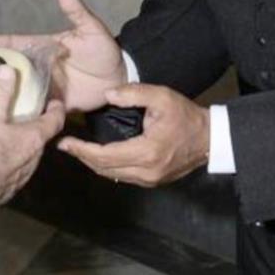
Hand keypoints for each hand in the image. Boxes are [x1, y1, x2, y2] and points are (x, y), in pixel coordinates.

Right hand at [0, 0, 125, 111]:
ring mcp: (44, 87)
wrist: (120, 79)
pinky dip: (20, 114)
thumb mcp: (91, 29)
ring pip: (18, 90)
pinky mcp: (52, 105)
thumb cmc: (104, 51)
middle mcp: (39, 67)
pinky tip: (3, 122)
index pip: (14, 44)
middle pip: (10, 69)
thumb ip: (76, 12)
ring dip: (1, 95)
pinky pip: (33, 109)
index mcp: (43, 48)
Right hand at [0, 65, 65, 207]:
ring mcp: (18, 180)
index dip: (56, 109)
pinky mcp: (3, 193)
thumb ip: (0, 92)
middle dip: (33, 127)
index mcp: (34, 140)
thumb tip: (8, 69)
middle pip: (39, 140)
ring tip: (3, 134)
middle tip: (22, 113)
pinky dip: (4, 163)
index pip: (54, 122)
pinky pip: (9, 174)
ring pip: (25, 158)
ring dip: (18, 147)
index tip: (55, 101)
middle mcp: (32, 162)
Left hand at [58, 83, 209, 186]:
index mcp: (146, 152)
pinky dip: (107, 166)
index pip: (104, 155)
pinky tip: (99, 155)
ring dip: (93, 163)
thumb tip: (107, 95)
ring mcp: (150, 180)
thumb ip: (133, 93)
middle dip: (82, 157)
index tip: (64, 142)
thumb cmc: (185, 115)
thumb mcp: (161, 96)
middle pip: (104, 168)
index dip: (81, 150)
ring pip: (112, 175)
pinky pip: (122, 176)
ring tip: (78, 149)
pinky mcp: (153, 181)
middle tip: (65, 145)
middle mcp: (145, 171)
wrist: (210, 138)